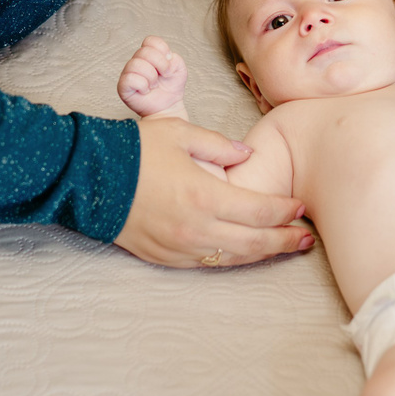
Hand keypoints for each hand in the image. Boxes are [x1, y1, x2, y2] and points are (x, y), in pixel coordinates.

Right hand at [113, 117, 313, 267]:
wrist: (88, 177)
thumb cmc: (134, 150)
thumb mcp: (180, 133)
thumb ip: (220, 145)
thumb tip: (247, 154)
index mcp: (205, 195)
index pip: (259, 209)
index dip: (285, 210)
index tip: (300, 206)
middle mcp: (197, 228)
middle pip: (254, 242)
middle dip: (285, 241)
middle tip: (307, 240)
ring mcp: (180, 247)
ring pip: (233, 258)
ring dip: (261, 254)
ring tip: (283, 248)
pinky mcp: (165, 257)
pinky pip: (207, 263)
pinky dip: (231, 259)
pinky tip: (243, 252)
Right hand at [117, 35, 187, 116]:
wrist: (168, 107)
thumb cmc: (171, 88)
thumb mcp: (179, 69)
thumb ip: (175, 58)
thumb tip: (164, 58)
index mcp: (149, 54)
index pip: (150, 41)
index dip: (162, 50)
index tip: (168, 64)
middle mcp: (137, 61)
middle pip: (144, 51)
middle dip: (160, 65)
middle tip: (163, 77)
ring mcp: (128, 73)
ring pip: (136, 64)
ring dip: (151, 77)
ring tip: (153, 85)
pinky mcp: (123, 86)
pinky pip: (129, 78)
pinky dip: (142, 85)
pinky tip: (145, 90)